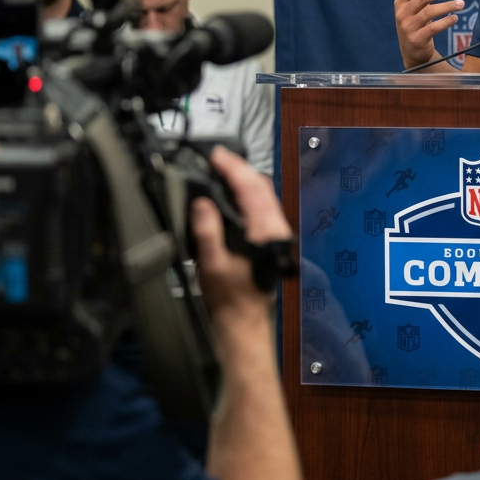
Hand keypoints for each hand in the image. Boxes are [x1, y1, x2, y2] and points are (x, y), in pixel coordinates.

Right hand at [192, 146, 292, 321]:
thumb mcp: (212, 265)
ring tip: (222, 170)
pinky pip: (262, 207)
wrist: (244, 325)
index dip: (234, 168)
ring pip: (264, 195)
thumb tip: (202, 202)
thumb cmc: (229, 298)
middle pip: (261, 187)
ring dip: (244, 180)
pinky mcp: (271, 240)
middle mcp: (276, 228)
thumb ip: (207, 231)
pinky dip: (247, 194)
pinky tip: (232, 194)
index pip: (251, 188)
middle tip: (216, 158)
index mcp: (266, 231)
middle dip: (240, 168)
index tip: (216, 155)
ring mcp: (276, 233)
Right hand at [394, 0, 463, 68]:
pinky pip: (433, 28)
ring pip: (429, 12)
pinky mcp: (416, 39)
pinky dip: (446, 22)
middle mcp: (402, 13)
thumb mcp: (412, 4)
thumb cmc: (415, 22)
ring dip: (448, 6)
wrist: (413, 52)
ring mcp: (408, 27)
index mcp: (401, 1)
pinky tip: (455, 18)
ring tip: (461, 3)